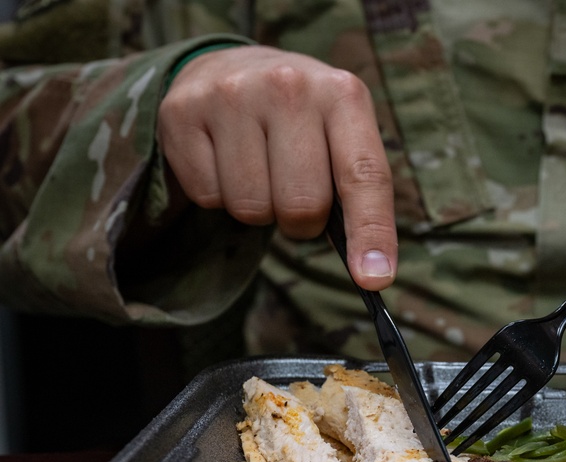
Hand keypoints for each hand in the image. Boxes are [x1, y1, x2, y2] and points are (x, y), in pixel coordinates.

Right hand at [157, 45, 396, 289]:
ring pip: (251, 208)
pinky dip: (219, 195)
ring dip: (259, 209)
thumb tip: (370, 271)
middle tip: (296, 193)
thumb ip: (361, 196)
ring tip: (260, 171)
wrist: (232, 67)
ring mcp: (231, 95)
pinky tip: (225, 160)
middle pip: (302, 205)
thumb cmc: (302, 120)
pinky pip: (208, 197)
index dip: (371, 232)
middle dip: (302, 221)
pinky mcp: (182, 112)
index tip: (374, 280)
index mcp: (342, 94)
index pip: (364, 176)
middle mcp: (289, 86)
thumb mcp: (343, 136)